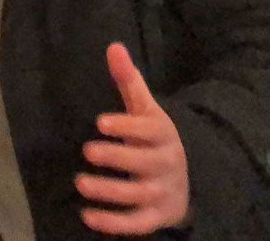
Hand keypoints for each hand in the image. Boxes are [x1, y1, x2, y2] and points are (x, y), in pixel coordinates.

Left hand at [76, 43, 189, 235]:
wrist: (188, 179)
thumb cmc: (154, 138)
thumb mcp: (146, 110)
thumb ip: (129, 81)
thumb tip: (113, 46)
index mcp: (163, 135)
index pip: (150, 130)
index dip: (127, 127)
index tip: (101, 122)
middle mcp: (166, 164)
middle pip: (144, 163)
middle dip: (117, 157)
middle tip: (87, 150)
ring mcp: (162, 192)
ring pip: (138, 195)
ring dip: (109, 191)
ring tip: (81, 182)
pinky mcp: (156, 217)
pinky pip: (137, 223)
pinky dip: (114, 224)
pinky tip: (87, 216)